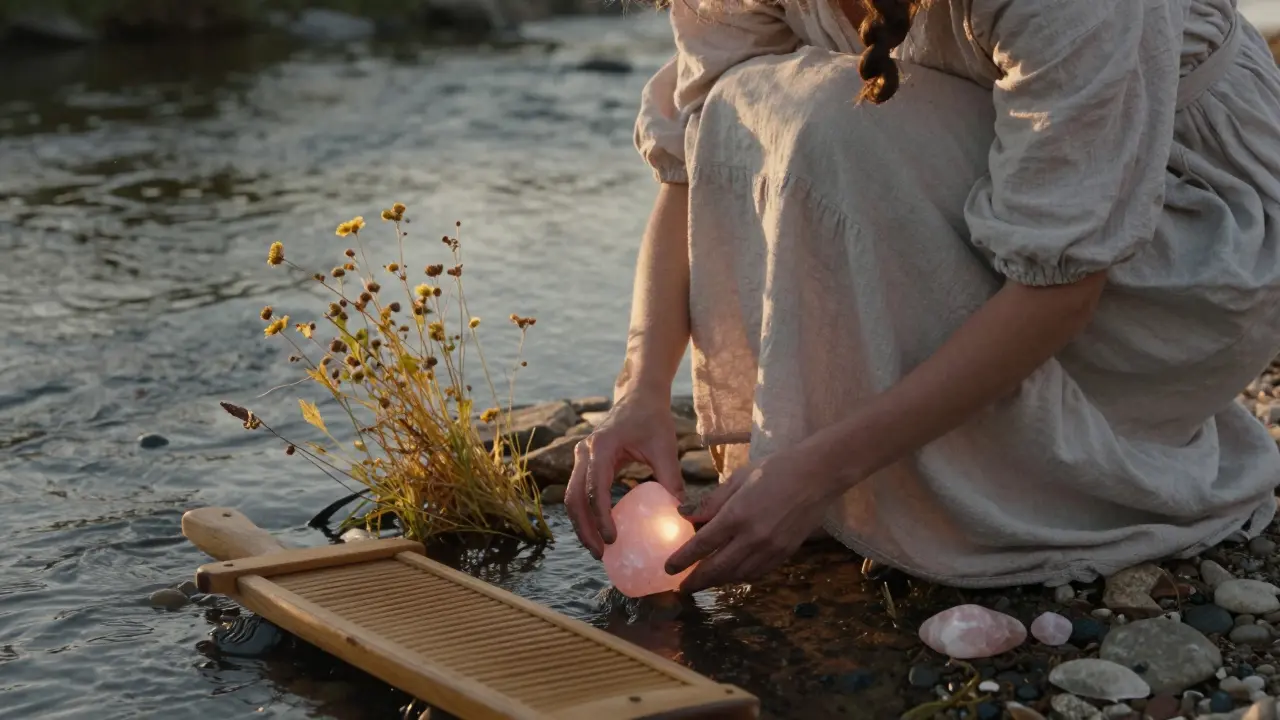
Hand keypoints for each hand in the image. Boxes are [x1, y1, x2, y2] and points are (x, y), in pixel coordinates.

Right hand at [566, 394, 684, 559]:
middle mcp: (585, 452)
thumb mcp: (665, 447)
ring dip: (582, 524)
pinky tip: (600, 530)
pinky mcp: (585, 462)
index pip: (595, 489)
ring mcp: (581, 456)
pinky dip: (585, 513)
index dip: (601, 517)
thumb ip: (671, 480)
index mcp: (602, 446)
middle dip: (584, 529)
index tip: (612, 539)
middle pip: (574, 497)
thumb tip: (681, 516)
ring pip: (572, 497)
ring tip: (598, 549)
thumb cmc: (653, 419)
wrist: (640, 396)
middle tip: (600, 554)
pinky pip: (579, 491)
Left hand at [664, 442, 844, 592]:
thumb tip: (685, 515)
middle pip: (717, 568)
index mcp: (737, 515)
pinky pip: (757, 573)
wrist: (818, 475)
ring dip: (717, 581)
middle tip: (681, 587)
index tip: (668, 568)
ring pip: (737, 575)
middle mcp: (752, 537)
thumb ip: (711, 501)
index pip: (702, 545)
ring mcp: (771, 548)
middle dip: (696, 580)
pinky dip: (740, 577)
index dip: (682, 559)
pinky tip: (732, 575)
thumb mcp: (739, 478)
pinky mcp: (785, 553)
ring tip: (703, 582)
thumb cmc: (776, 469)